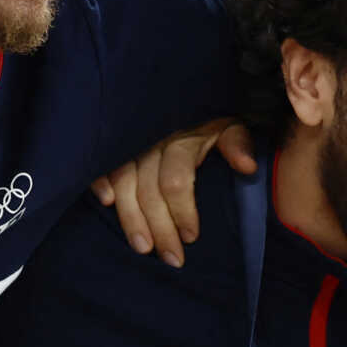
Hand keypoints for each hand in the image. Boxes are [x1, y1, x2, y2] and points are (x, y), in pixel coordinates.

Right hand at [90, 119, 256, 265]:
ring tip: (141, 248)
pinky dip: (99, 180)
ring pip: (123, 184)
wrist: (180, 87)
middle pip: (149, 191)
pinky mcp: (115, 142)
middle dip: (159, 229)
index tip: (191, 238)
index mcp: (182, 140)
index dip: (182, 212)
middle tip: (171, 259)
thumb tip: (247, 167)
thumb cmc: (208, 117)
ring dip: (130, 218)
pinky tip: (105, 202)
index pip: (176, 183)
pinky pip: (102, 163)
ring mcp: (130, 142)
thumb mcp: (229, 124)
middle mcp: (152, 141)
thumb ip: (237, 144)